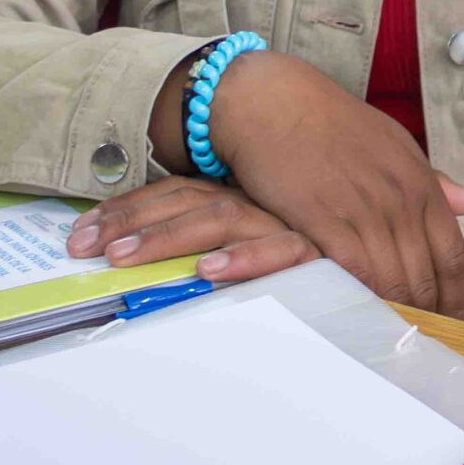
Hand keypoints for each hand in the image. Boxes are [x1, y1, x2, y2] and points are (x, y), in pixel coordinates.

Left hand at [67, 176, 318, 283]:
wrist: (381, 265)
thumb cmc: (299, 271)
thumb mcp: (243, 253)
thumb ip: (200, 253)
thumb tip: (131, 262)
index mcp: (237, 200)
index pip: (174, 193)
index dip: (126, 208)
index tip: (81, 231)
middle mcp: (257, 205)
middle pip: (186, 200)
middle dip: (130, 221)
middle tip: (83, 248)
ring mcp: (285, 224)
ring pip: (221, 218)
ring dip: (169, 236)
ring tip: (124, 257)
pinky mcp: (316, 253)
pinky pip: (280, 251)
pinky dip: (245, 258)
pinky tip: (209, 271)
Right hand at [150, 51, 463, 318]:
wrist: (275, 103)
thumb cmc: (334, 125)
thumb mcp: (395, 146)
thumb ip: (434, 182)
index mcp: (421, 184)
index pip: (453, 255)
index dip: (458, 297)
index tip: (457, 325)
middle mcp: (399, 199)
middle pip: (426, 276)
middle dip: (430, 316)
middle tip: (426, 346)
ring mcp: (363, 210)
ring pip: (392, 280)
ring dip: (396, 315)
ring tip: (395, 343)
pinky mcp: (322, 220)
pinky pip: (351, 273)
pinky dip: (359, 300)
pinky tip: (360, 320)